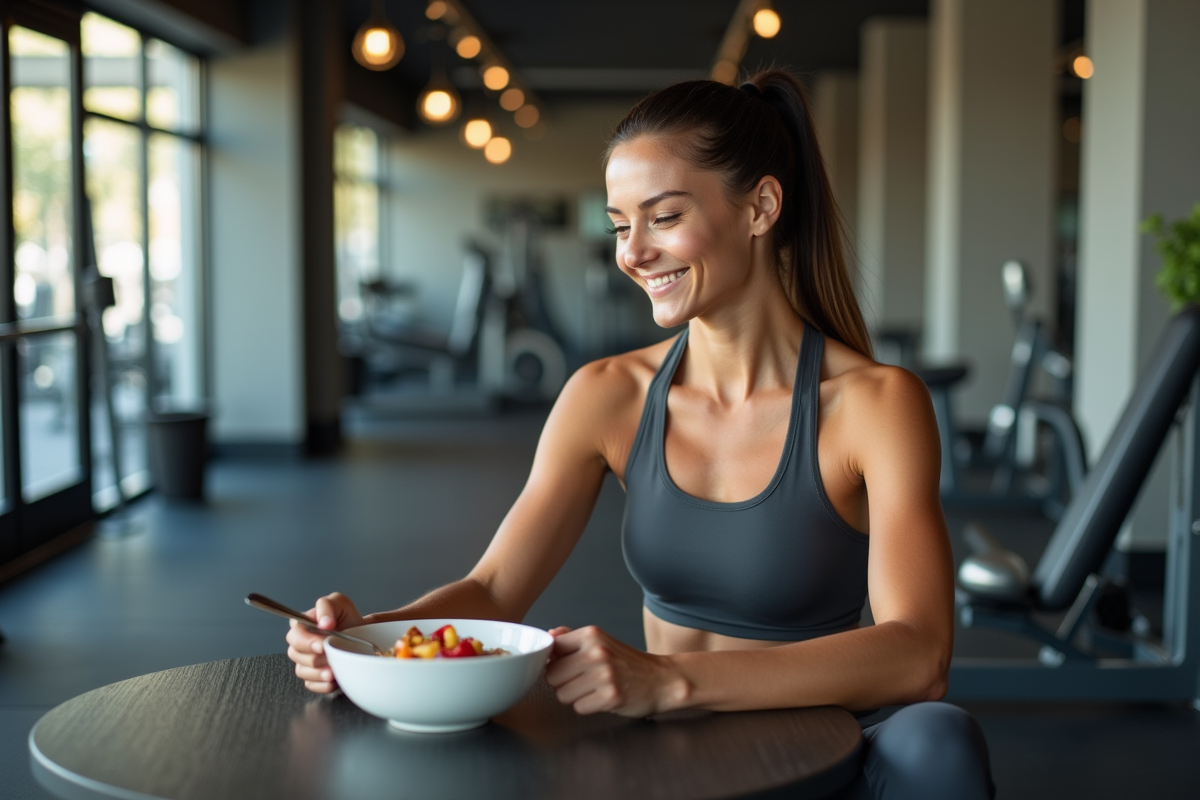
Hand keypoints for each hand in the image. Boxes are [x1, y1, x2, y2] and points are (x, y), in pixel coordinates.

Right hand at [285, 592, 364, 693]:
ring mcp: (305, 661)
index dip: (306, 641)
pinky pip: (311, 685)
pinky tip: (334, 679)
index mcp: (303, 625)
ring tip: (333, 671)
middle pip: (295, 654)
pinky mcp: (313, 677)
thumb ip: (327, 606)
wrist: (362, 636)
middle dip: (314, 658)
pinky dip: (323, 685)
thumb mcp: (340, 603)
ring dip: (318, 673)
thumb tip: (323, 622)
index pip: (294, 634)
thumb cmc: (347, 619)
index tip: (322, 645)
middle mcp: (301, 644)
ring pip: (302, 671)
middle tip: (330, 656)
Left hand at [544, 626, 686, 716]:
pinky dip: (588, 707)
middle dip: (563, 682)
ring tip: (594, 689)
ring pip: (562, 694)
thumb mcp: (601, 642)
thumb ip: (572, 638)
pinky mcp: (611, 696)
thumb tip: (549, 635)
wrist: (662, 679)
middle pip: (552, 676)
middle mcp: (596, 652)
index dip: (556, 661)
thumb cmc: (629, 663)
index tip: (568, 665)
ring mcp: (604, 674)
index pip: (551, 649)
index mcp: (591, 635)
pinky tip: (603, 699)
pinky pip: (579, 707)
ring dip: (575, 696)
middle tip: (584, 681)